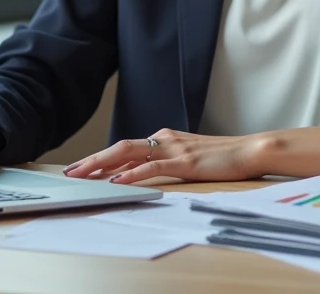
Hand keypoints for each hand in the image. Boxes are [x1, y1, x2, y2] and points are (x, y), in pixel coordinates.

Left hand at [62, 128, 269, 185]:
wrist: (250, 150)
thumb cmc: (222, 158)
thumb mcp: (188, 158)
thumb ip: (165, 163)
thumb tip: (140, 174)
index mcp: (164, 138)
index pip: (125, 147)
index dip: (101, 158)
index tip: (81, 167)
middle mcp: (164, 138)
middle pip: (120, 147)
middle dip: (92, 160)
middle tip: (70, 171)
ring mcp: (173, 148)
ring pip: (129, 153)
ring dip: (102, 164)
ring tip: (83, 175)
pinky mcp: (184, 161)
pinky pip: (152, 167)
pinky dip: (132, 174)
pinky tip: (118, 181)